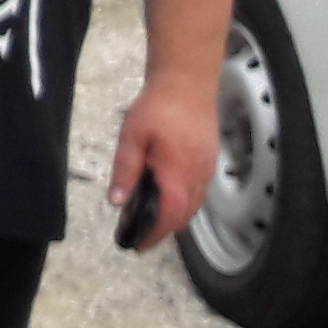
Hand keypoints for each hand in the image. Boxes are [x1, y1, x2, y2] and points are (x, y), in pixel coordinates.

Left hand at [109, 77, 218, 249]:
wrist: (188, 81)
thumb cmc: (158, 107)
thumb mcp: (132, 137)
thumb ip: (125, 170)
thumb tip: (118, 201)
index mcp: (177, 175)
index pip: (168, 217)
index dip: (153, 235)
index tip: (137, 246)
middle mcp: (197, 177)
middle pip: (182, 216)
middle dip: (162, 231)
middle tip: (140, 234)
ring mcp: (206, 169)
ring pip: (193, 205)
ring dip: (174, 217)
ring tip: (150, 218)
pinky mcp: (209, 160)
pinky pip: (198, 192)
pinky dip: (183, 202)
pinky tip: (167, 195)